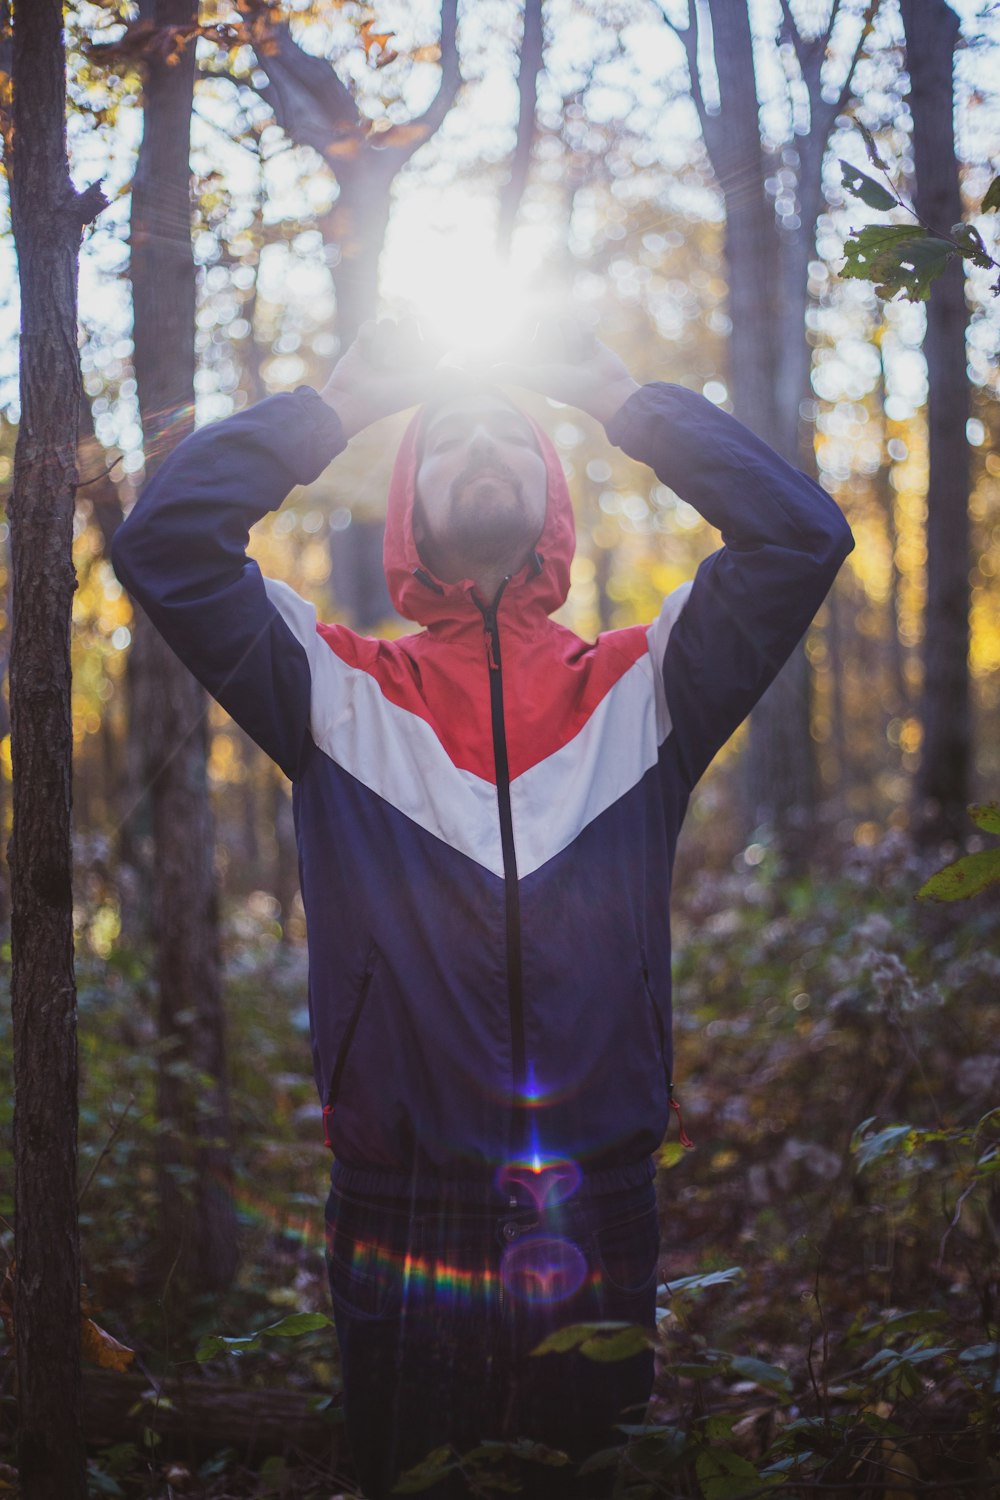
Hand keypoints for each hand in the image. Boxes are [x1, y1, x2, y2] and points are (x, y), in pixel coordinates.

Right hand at [319, 318, 461, 438]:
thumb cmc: (389, 398)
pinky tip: (365, 347)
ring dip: (384, 342)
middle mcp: (403, 353)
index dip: (431, 327)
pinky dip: (368, 335)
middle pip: (411, 324)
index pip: (432, 334)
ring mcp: (383, 347)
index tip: (427, 324)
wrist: (352, 401)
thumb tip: (481, 370)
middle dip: (404, 338)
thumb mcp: (424, 387)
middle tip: (394, 361)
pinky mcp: (364, 343)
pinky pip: (372, 324)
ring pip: (391, 324)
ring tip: (377, 363)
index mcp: (420, 362)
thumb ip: (449, 377)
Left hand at [487, 319, 639, 424]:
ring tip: (580, 359)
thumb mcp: (537, 379)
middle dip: (557, 340)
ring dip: (573, 340)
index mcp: (536, 357)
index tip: (534, 350)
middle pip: (546, 323)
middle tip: (566, 362)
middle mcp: (551, 348)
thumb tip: (485, 372)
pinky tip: (591, 352)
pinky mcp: (586, 335)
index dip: (533, 339)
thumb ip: (512, 373)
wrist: (604, 389)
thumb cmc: (569, 388)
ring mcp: (568, 340)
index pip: (527, 335)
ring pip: (565, 321)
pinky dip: (587, 336)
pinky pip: (581, 321)